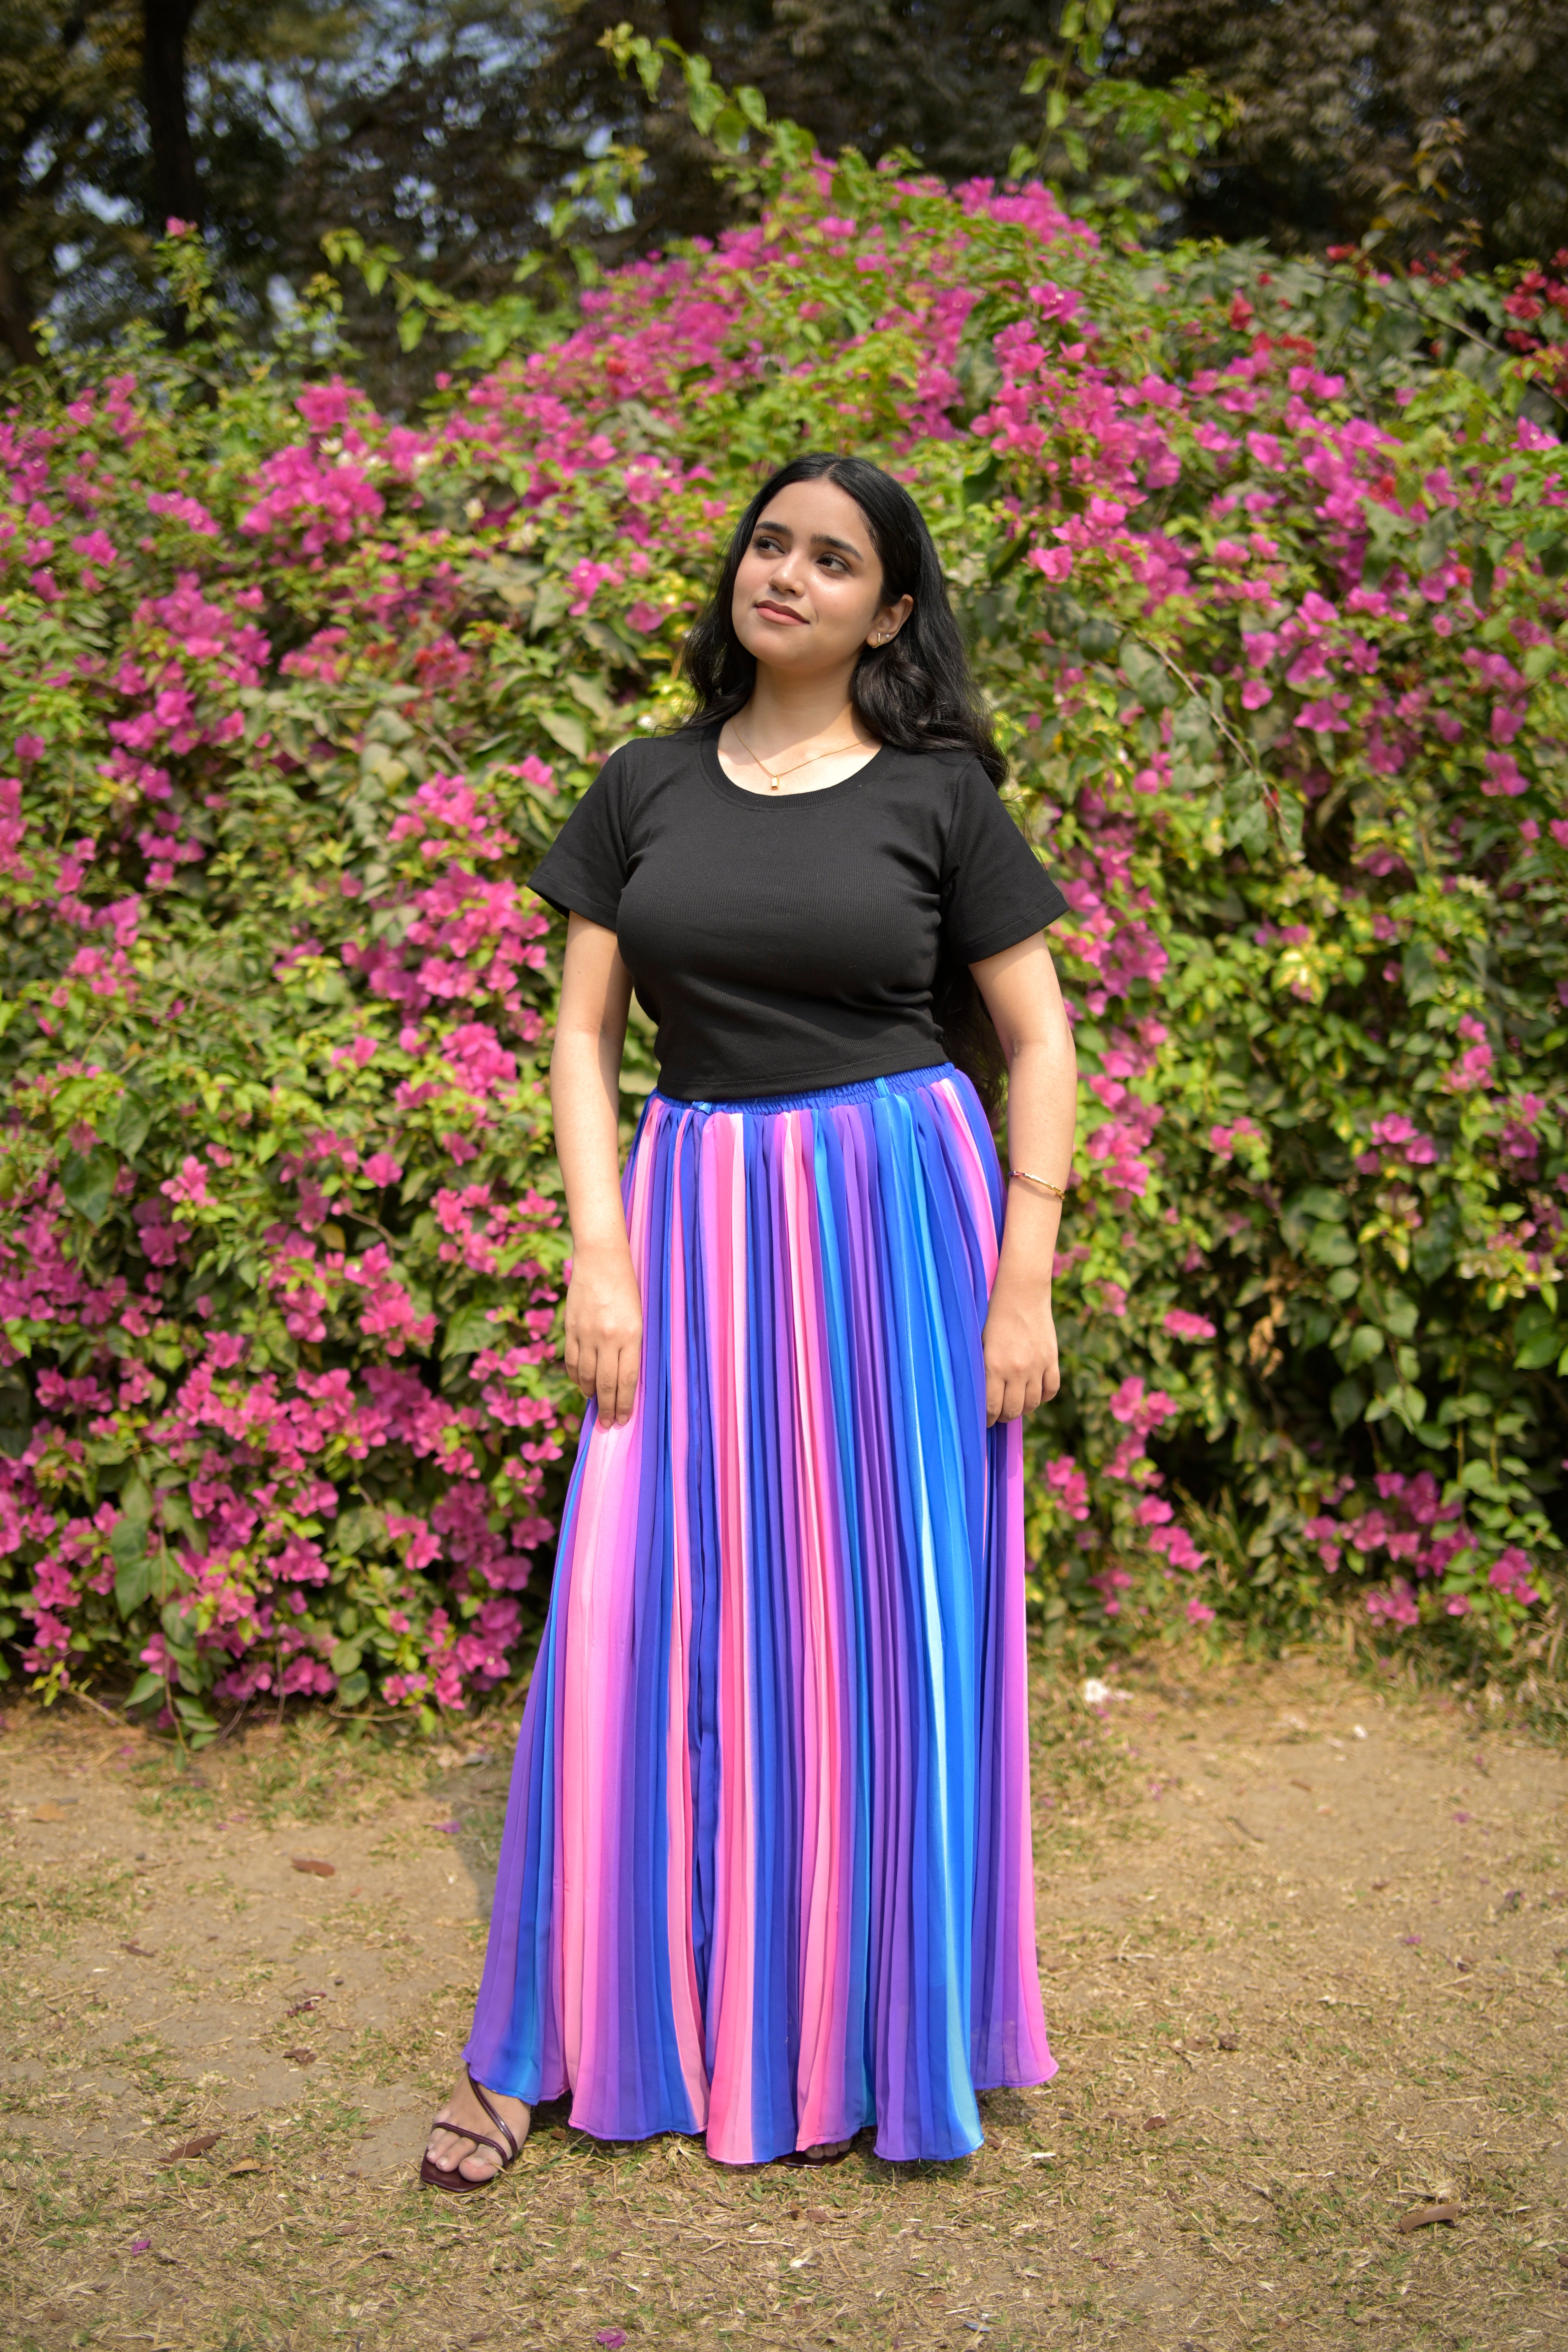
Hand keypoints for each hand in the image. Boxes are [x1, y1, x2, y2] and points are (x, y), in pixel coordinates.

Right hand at [563, 1241, 642, 1427]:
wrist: (601, 1258)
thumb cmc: (628, 1287)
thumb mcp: (639, 1317)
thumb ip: (631, 1346)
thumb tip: (624, 1378)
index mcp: (630, 1335)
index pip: (626, 1381)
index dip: (623, 1404)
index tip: (623, 1421)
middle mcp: (607, 1338)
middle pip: (605, 1384)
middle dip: (607, 1408)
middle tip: (608, 1425)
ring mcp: (585, 1333)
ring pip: (585, 1375)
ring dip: (590, 1394)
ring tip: (596, 1405)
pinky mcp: (570, 1328)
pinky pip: (571, 1360)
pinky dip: (576, 1377)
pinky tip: (582, 1384)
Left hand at [982, 1276, 1059, 1426]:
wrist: (1021, 1293)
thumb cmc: (992, 1316)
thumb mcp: (979, 1343)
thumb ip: (981, 1370)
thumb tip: (979, 1397)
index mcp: (994, 1367)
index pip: (991, 1408)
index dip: (988, 1419)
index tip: (985, 1421)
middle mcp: (1017, 1370)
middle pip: (1013, 1410)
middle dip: (1004, 1415)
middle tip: (999, 1412)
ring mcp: (1037, 1366)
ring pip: (1032, 1404)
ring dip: (1023, 1408)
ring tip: (1016, 1403)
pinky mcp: (1052, 1359)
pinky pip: (1051, 1390)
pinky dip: (1043, 1396)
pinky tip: (1034, 1392)